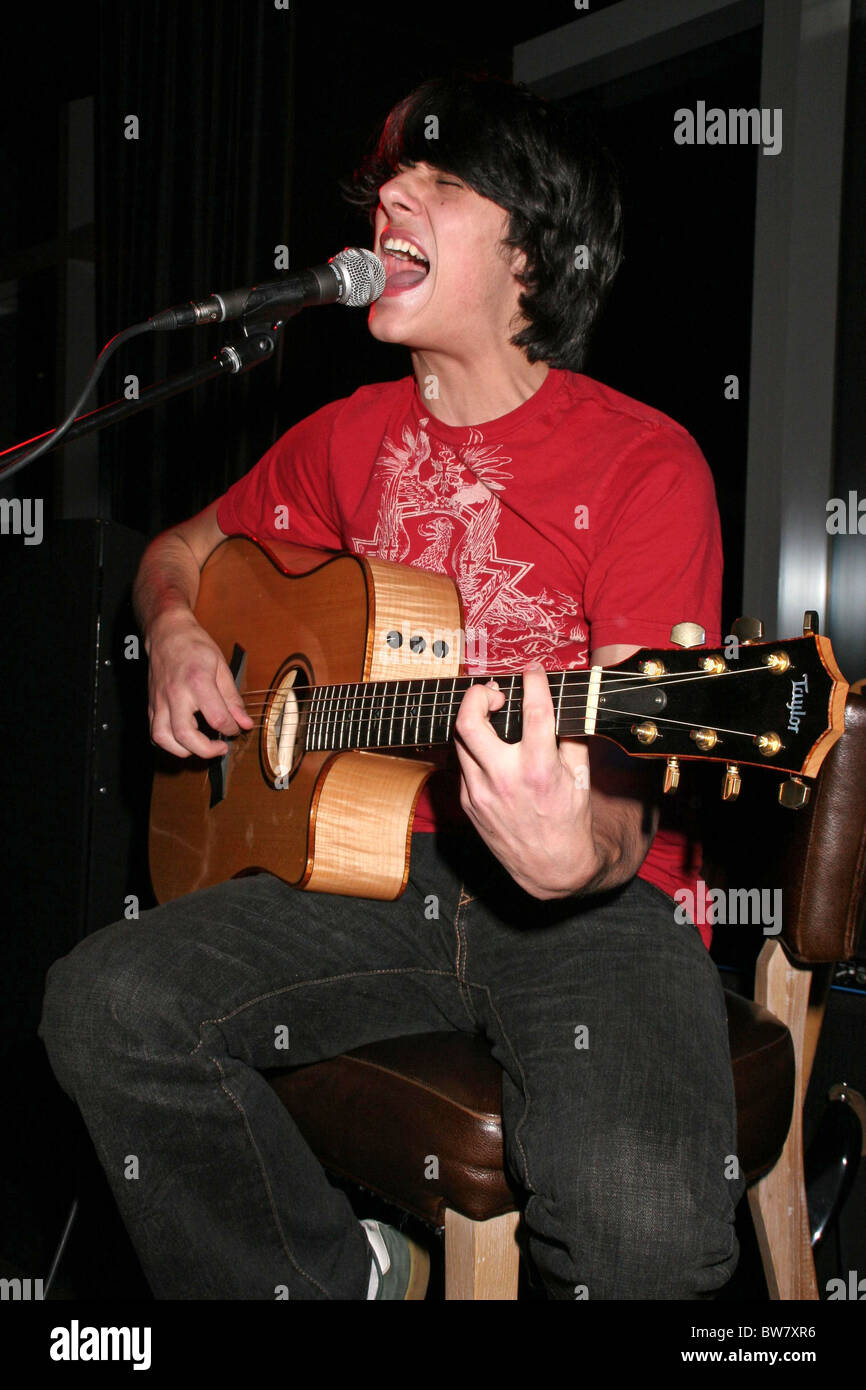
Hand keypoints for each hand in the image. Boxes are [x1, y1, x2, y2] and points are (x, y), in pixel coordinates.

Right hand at [145, 608, 253, 757]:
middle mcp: (175, 694)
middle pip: (185, 735)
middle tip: (220, 748)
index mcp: (197, 682)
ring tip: (200, 746)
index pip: (217, 718)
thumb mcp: (221, 667)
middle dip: (206, 750)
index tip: (236, 728)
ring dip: (183, 750)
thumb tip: (244, 723)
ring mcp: (159, 700)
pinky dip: (168, 742)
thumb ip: (232, 699)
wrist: (167, 632)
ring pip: (163, 738)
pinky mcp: (151, 704)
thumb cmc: (194, 646)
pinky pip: (154, 732)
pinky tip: (183, 740)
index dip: (231, 729)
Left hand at [453, 664, 601, 898]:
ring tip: (490, 715)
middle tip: (493, 693)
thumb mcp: (580, 777)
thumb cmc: (569, 820)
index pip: (533, 711)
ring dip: (474, 720)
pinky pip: (464, 764)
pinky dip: (475, 749)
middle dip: (477, 694)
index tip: (534, 671)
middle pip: (469, 720)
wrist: (551, 867)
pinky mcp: (469, 803)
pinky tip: (490, 749)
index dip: (533, 682)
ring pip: (460, 740)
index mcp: (538, 770)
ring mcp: (480, 793)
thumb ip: (569, 738)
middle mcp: (504, 779)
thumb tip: (556, 704)